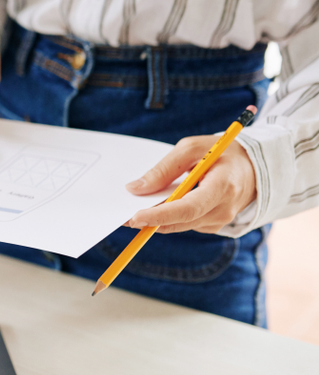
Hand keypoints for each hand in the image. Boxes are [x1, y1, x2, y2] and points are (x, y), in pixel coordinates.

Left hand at [125, 136, 256, 233]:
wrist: (253, 166)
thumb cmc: (220, 153)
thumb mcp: (191, 149)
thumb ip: (164, 169)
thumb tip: (135, 188)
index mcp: (222, 187)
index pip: (188, 208)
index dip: (160, 215)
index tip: (135, 218)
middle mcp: (224, 209)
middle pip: (180, 221)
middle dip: (150, 220)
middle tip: (122, 216)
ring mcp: (220, 221)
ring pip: (179, 225)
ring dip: (157, 218)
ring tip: (136, 207)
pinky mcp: (213, 225)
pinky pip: (184, 224)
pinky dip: (169, 217)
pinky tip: (161, 205)